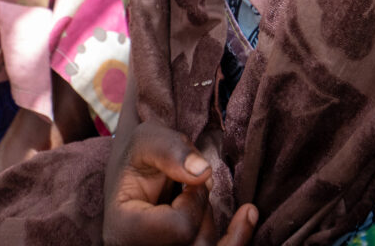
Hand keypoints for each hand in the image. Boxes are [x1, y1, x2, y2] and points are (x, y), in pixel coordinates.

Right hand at [103, 120, 256, 245]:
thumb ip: (171, 150)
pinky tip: (249, 213)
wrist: (134, 176)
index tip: (186, 180)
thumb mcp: (147, 139)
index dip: (194, 200)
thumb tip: (204, 172)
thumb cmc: (140, 157)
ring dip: (210, 220)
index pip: (180, 228)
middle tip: (188, 186)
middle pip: (197, 244)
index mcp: (125, 229)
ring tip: (193, 197)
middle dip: (203, 208)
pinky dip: (237, 239)